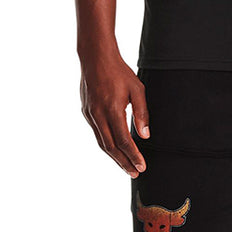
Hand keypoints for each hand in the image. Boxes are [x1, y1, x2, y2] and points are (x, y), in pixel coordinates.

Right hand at [78, 46, 149, 177]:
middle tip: (134, 173)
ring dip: (114, 157)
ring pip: (102, 142)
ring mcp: (90, 114)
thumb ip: (142, 113)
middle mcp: (98, 115)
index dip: (133, 156)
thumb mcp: (137, 89)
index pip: (124, 140)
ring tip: (125, 166)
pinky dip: (106, 144)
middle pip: (111, 147)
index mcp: (112, 110)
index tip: (141, 167)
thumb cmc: (119, 72)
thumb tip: (144, 136)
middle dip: (123, 162)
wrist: (95, 58)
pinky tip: (114, 149)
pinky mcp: (86, 112)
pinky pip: (97, 133)